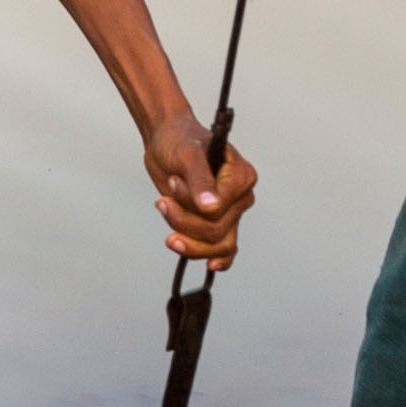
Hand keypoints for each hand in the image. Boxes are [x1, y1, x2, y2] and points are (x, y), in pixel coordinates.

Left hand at [143, 111, 259, 266]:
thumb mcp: (187, 155)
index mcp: (241, 176)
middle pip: (215, 230)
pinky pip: (223, 249)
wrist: (166, 142)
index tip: (174, 182)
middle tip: (164, 197)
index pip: (220, 209)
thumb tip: (211, 208)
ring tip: (165, 212)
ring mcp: (229, 212)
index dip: (191, 202)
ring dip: (185, 237)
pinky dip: (214, 257)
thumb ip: (200, 180)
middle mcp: (240, 197)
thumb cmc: (179, 140)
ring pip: (215, 244)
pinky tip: (210, 265)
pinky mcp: (215, 222)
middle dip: (182, 219)